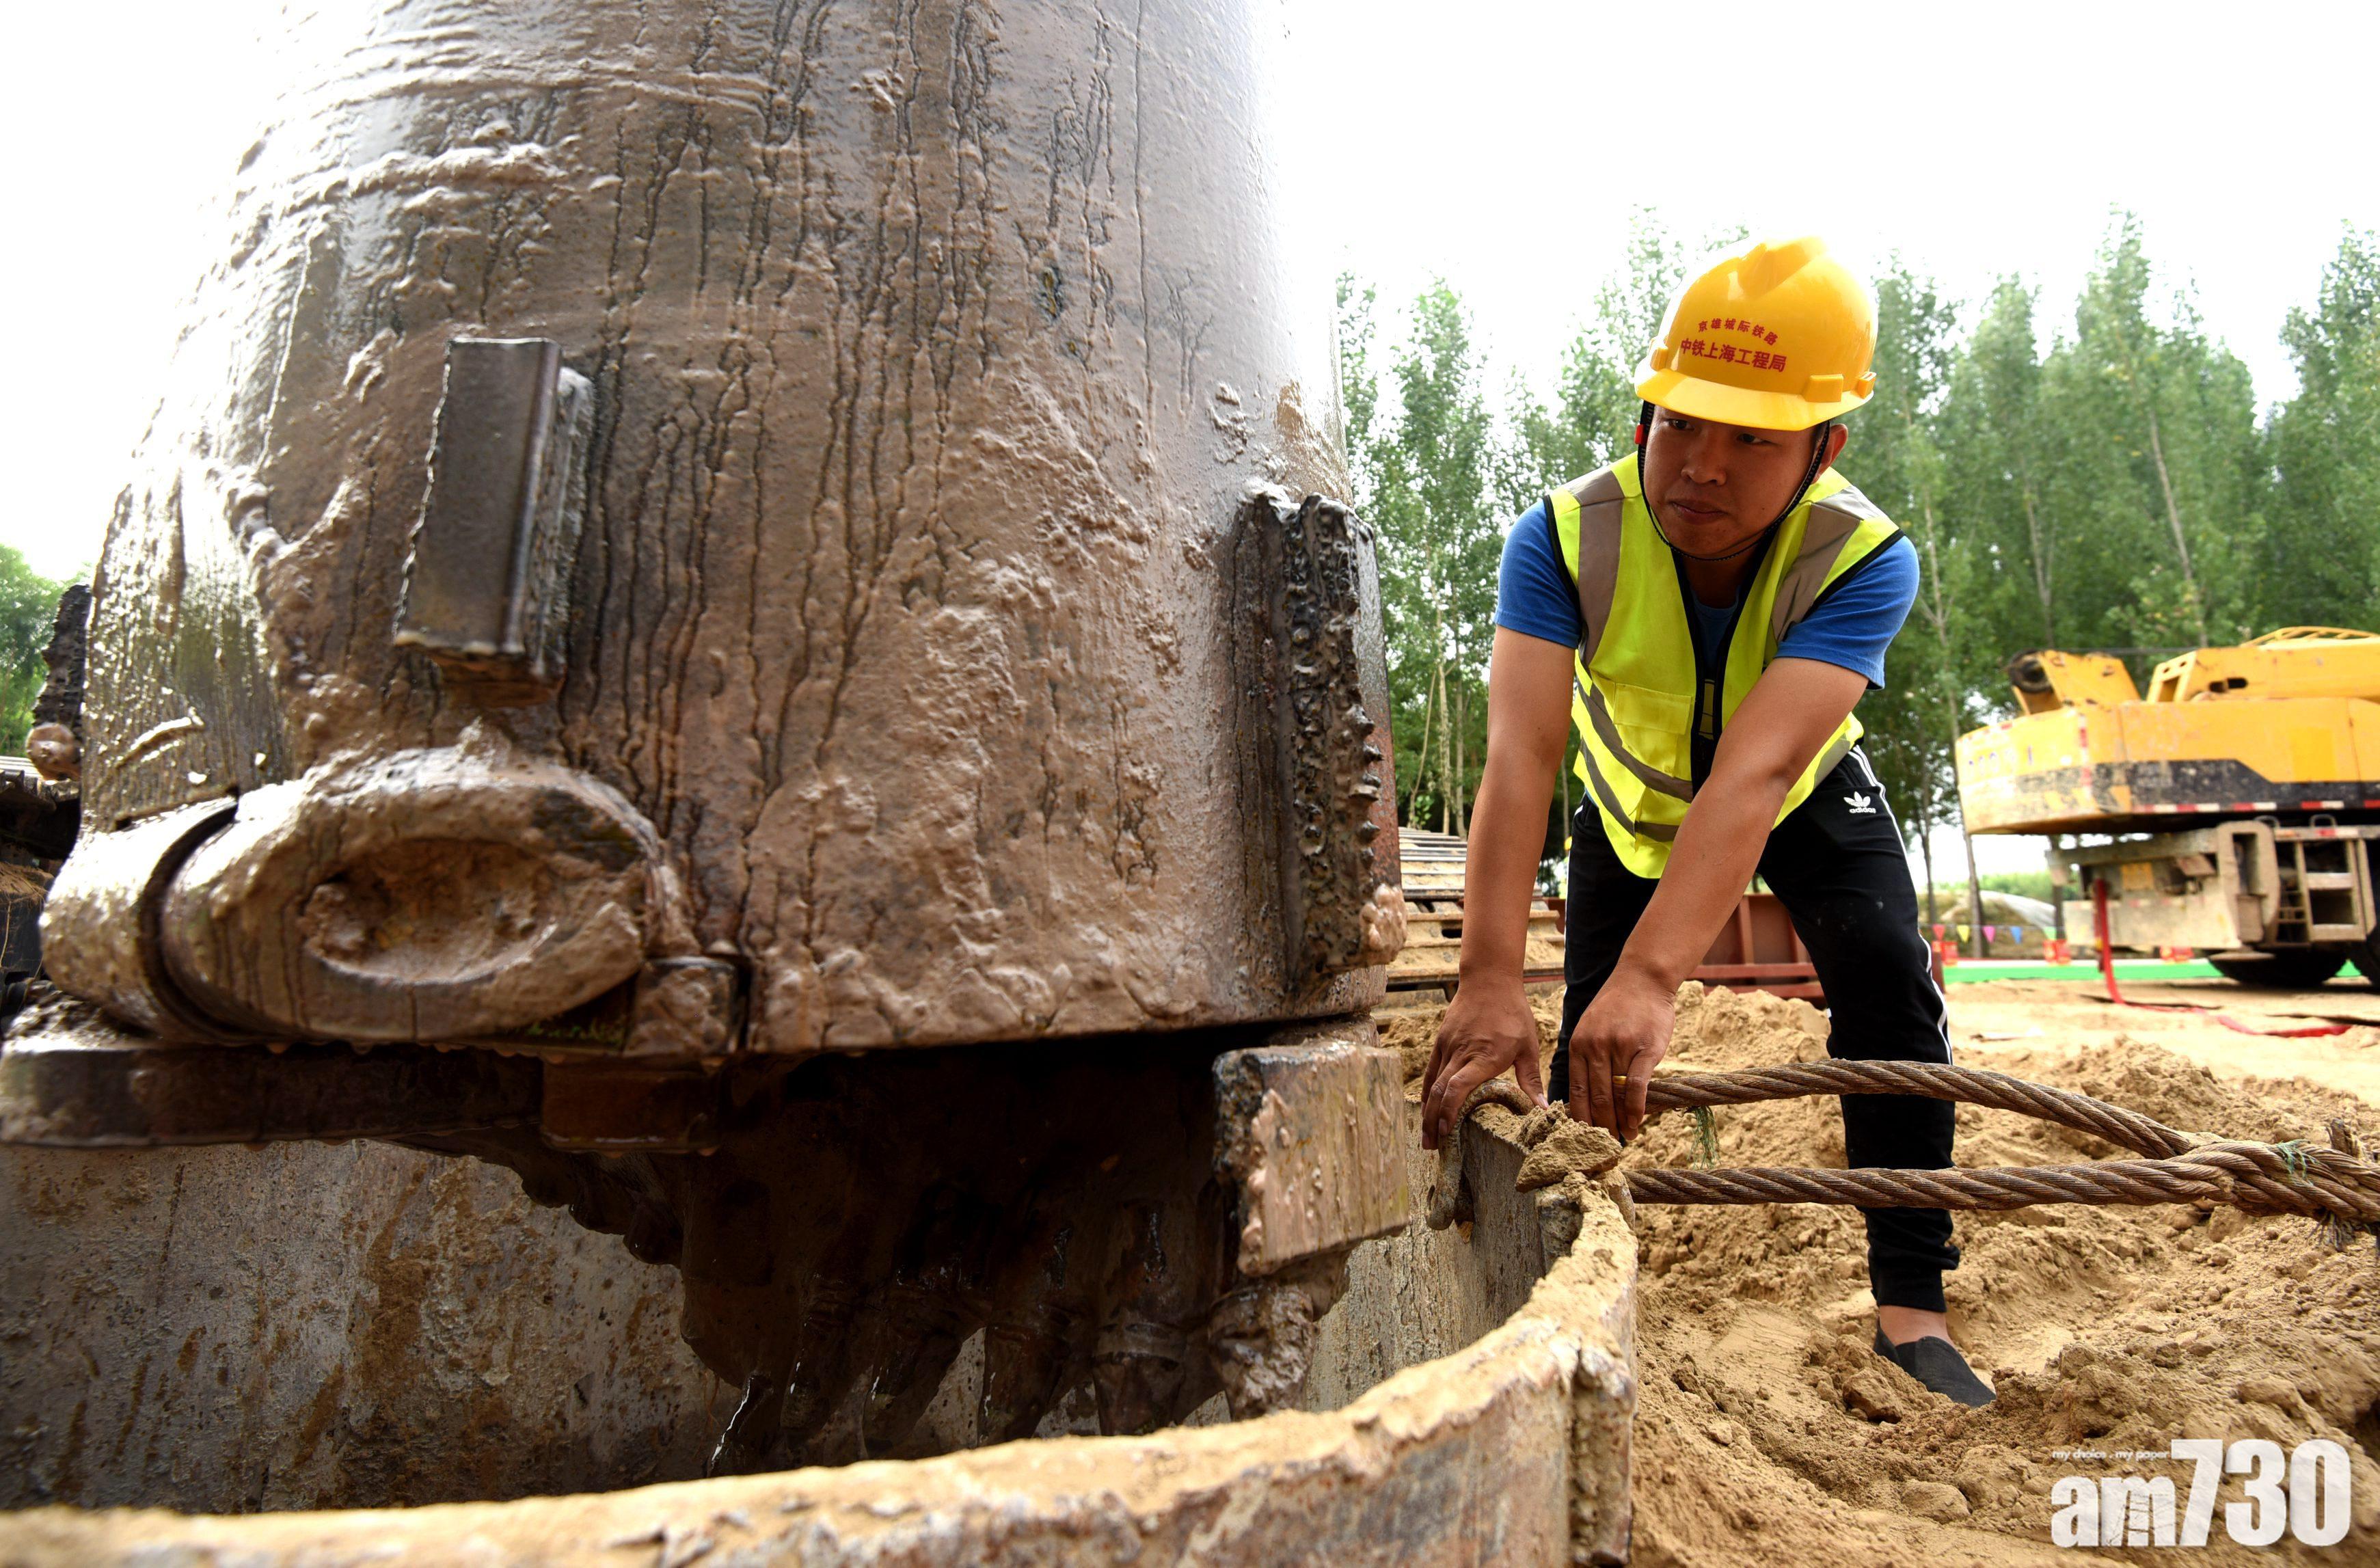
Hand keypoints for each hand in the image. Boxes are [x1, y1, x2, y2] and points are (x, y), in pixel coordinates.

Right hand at [1419, 980, 1545, 1149]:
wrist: (1489, 981)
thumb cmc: (1513, 1013)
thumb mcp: (1528, 1045)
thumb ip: (1531, 1079)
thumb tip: (1543, 1109)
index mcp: (1484, 1056)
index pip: (1459, 1087)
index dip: (1449, 1111)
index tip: (1447, 1132)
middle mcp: (1462, 1053)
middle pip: (1441, 1092)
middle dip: (1434, 1122)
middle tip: (1432, 1147)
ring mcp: (1448, 1047)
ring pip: (1432, 1084)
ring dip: (1427, 1112)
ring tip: (1426, 1137)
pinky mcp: (1441, 1042)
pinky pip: (1431, 1071)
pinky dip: (1427, 1093)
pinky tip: (1425, 1109)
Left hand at [1567, 961, 1674, 1141]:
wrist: (1643, 979)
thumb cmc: (1618, 1006)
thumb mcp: (1590, 1028)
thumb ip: (1587, 1058)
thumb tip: (1587, 1095)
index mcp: (1578, 1045)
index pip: (1575, 1090)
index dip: (1578, 1118)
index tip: (1580, 1138)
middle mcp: (1594, 1048)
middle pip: (1594, 1098)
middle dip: (1597, 1127)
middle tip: (1601, 1148)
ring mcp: (1619, 1049)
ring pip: (1615, 1096)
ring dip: (1617, 1123)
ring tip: (1620, 1140)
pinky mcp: (1645, 1050)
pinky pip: (1637, 1087)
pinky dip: (1636, 1110)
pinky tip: (1636, 1124)